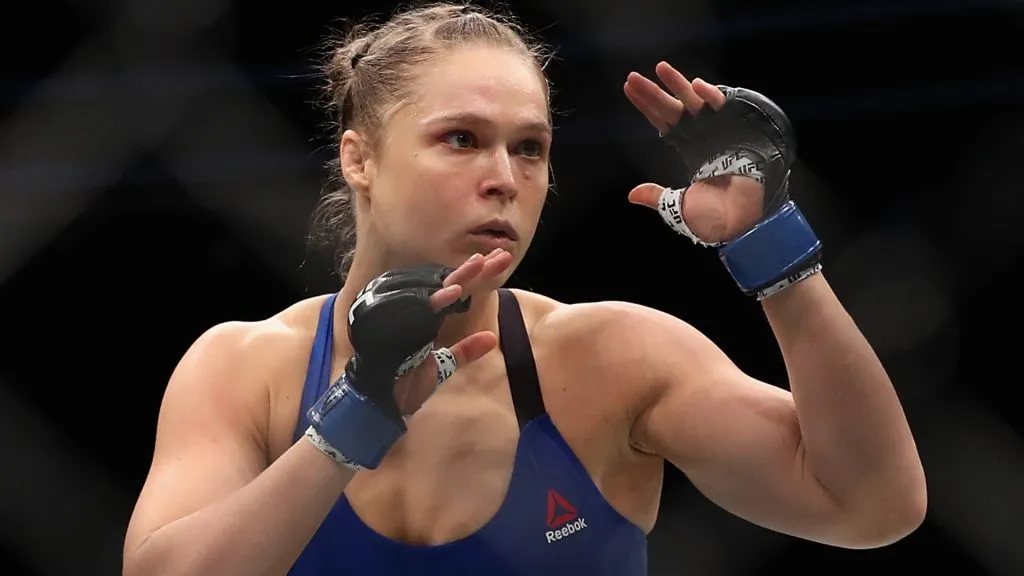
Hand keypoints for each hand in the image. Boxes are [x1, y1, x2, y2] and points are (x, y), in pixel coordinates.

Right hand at [391, 249, 511, 414]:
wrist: (378, 402)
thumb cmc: (405, 384)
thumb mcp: (442, 367)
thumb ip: (464, 351)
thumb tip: (492, 338)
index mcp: (426, 317)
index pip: (454, 291)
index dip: (477, 278)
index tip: (500, 261)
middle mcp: (414, 311)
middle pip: (448, 283)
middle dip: (475, 270)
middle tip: (502, 255)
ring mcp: (402, 314)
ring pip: (434, 289)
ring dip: (458, 278)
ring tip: (481, 263)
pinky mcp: (391, 322)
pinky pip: (415, 308)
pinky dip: (434, 301)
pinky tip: (454, 292)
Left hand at [623, 62, 764, 243]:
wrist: (740, 222)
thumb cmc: (712, 217)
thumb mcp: (677, 207)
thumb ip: (657, 196)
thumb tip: (632, 195)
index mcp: (687, 149)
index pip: (662, 122)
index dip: (646, 106)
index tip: (629, 89)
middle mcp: (700, 135)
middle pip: (671, 108)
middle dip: (652, 92)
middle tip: (633, 77)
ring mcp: (718, 130)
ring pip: (693, 101)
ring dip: (677, 84)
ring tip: (660, 68)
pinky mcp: (737, 129)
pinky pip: (723, 106)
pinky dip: (710, 95)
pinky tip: (696, 85)